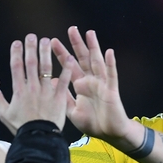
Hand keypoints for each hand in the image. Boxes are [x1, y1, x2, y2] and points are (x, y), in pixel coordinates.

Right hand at [0, 34, 71, 133]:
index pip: (16, 66)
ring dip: (46, 53)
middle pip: (31, 63)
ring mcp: (46, 91)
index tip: (17, 42)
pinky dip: (67, 70)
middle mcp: (32, 87)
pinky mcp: (59, 97)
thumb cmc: (21, 127)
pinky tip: (69, 58)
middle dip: (31, 48)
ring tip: (46, 41)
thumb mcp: (4, 114)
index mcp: (19, 90)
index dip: (16, 53)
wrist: (37, 138)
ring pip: (46, 68)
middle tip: (32, 36)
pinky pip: (64, 81)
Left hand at [51, 27, 130, 141]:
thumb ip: (63, 96)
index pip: (69, 66)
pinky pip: (111, 75)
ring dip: (94, 48)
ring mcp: (102, 84)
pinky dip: (110, 64)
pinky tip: (109, 52)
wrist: (109, 134)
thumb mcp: (72, 111)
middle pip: (83, 59)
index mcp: (80, 86)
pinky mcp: (111, 90)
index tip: (52, 41)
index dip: (62, 54)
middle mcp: (91, 81)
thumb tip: (51, 82)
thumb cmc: (92, 123)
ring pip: (97, 62)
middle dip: (77, 44)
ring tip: (89, 33)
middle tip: (70, 29)